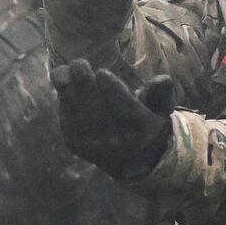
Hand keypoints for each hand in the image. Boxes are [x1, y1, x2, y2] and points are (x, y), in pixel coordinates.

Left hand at [51, 60, 174, 178]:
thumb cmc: (145, 123)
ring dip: (67, 90)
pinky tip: (63, 82)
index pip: (126, 108)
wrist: (129, 159)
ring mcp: (93, 144)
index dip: (112, 91)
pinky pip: (66, 120)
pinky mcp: (75, 144)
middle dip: (84, 86)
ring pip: (77, 114)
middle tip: (79, 64)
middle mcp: (116, 139)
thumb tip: (163, 78)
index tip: (102, 73)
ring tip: (63, 71)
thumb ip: (160, 93)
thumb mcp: (160, 109)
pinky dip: (62, 99)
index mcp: (140, 128)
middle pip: (97, 110)